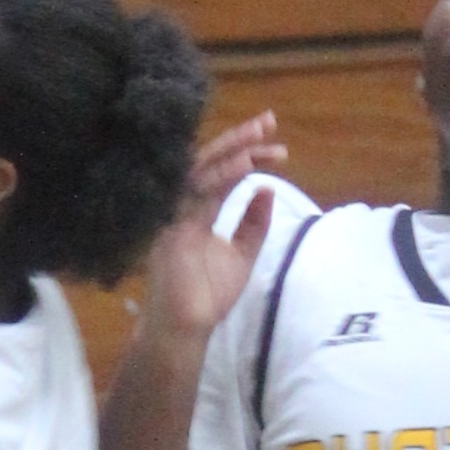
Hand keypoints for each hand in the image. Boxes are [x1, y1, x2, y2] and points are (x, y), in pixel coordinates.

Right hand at [134, 111, 288, 339]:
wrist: (187, 328)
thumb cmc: (208, 297)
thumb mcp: (242, 255)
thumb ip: (253, 224)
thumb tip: (268, 189)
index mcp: (198, 211)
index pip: (223, 173)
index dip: (247, 154)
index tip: (276, 145)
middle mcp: (185, 206)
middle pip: (211, 161)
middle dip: (239, 138)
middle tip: (268, 121)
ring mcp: (176, 214)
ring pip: (203, 169)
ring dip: (233, 149)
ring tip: (261, 135)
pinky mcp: (173, 226)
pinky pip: (197, 192)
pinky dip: (221, 176)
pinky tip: (244, 164)